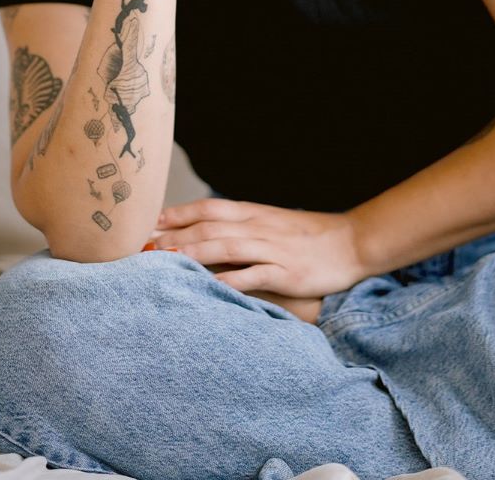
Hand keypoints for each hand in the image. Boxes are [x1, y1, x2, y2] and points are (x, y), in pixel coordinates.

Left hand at [148, 197, 365, 301]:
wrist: (352, 242)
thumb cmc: (309, 236)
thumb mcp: (273, 223)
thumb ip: (243, 226)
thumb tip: (208, 232)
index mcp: (254, 213)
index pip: (208, 208)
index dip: (177, 214)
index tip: (148, 223)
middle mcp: (258, 227)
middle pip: (209, 227)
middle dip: (174, 236)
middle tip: (142, 247)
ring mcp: (272, 249)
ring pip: (225, 247)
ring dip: (193, 253)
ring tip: (164, 261)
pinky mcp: (286, 272)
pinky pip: (254, 275)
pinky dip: (231, 279)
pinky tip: (210, 286)